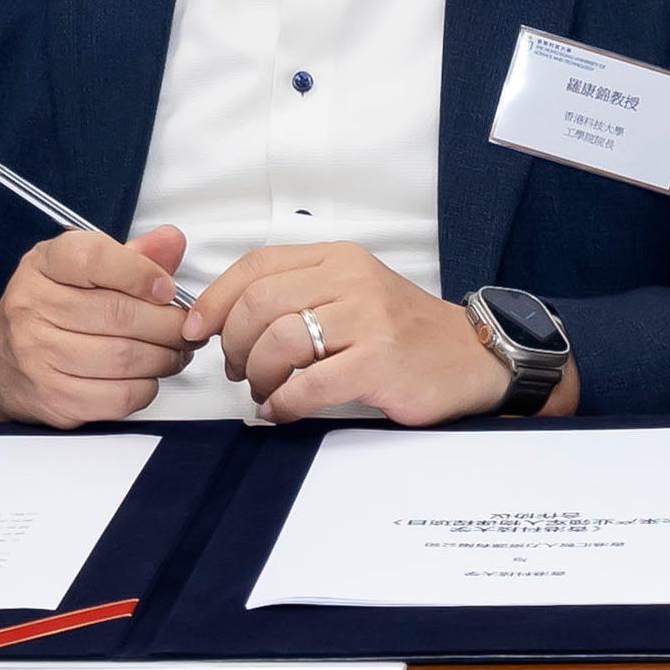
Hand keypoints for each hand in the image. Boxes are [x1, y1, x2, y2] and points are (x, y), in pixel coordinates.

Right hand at [0, 220, 201, 426]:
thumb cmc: (47, 311)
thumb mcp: (81, 270)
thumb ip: (131, 256)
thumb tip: (172, 241)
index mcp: (43, 265)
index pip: (94, 258)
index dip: (142, 273)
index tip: (167, 289)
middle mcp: (33, 307)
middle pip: (120, 314)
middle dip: (169, 324)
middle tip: (186, 328)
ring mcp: (39, 356)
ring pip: (125, 357)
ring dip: (165, 358)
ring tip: (175, 352)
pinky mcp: (53, 398)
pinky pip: (119, 396)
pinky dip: (147, 387)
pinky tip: (147, 376)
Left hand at [195, 244, 533, 425]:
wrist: (471, 359)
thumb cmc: (402, 333)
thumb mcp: (351, 293)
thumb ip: (298, 294)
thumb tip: (225, 319)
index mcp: (339, 260)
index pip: (257, 266)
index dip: (216, 300)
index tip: (197, 330)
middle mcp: (352, 281)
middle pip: (259, 304)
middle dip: (235, 345)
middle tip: (239, 370)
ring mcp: (368, 320)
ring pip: (279, 343)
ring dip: (259, 377)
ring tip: (266, 392)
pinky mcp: (379, 362)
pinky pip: (309, 385)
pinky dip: (283, 403)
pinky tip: (282, 410)